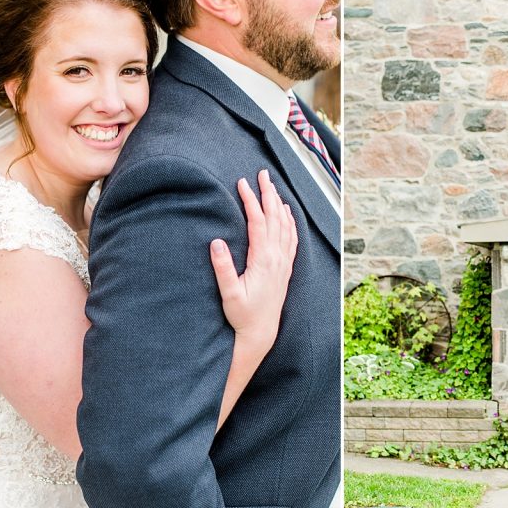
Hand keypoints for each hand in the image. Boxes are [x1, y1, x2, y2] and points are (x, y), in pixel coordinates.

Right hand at [210, 170, 297, 351]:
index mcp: (263, 260)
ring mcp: (283, 262)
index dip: (250, 201)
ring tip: (272, 187)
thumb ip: (223, 268)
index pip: (258, 222)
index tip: (242, 183)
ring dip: (278, 204)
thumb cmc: (242, 316)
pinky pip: (291, 238)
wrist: (260, 333)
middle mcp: (277, 258)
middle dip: (268, 194)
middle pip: (275, 218)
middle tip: (262, 174)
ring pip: (285, 225)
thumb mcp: (229, 293)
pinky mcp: (285, 268)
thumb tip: (216, 242)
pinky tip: (287, 213)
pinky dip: (290, 221)